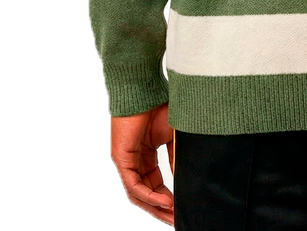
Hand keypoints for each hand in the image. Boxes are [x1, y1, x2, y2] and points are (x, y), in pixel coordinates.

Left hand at [110, 103, 174, 224]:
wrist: (144, 88)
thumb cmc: (158, 104)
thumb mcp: (173, 136)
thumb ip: (176, 157)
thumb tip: (185, 180)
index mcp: (146, 155)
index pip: (155, 184)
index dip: (168, 198)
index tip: (182, 207)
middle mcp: (134, 161)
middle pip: (146, 193)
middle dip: (162, 209)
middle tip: (177, 219)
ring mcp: (126, 161)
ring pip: (139, 193)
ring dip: (155, 207)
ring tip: (172, 215)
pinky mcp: (121, 158)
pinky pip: (134, 185)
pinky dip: (149, 195)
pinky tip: (164, 201)